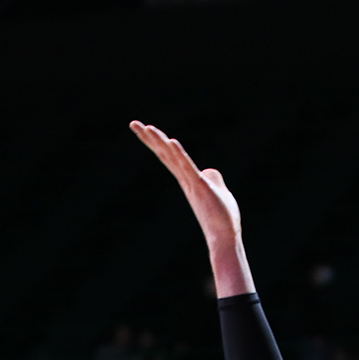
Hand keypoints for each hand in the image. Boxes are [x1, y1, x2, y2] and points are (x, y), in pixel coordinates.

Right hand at [130, 120, 252, 295]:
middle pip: (165, 154)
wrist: (225, 236)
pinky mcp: (200, 187)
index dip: (157, 142)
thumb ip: (212, 179)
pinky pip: (188, 167)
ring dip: (160, 142)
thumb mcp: (218, 191)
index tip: (144, 127)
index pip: (170, 156)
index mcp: (188, 178)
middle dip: (149, 138)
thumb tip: (209, 171)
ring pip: (173, 158)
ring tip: (147, 127)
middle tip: (133, 123)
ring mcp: (191, 183)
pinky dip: (179, 154)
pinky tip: (172, 141)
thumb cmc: (222, 217)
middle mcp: (185, 179)